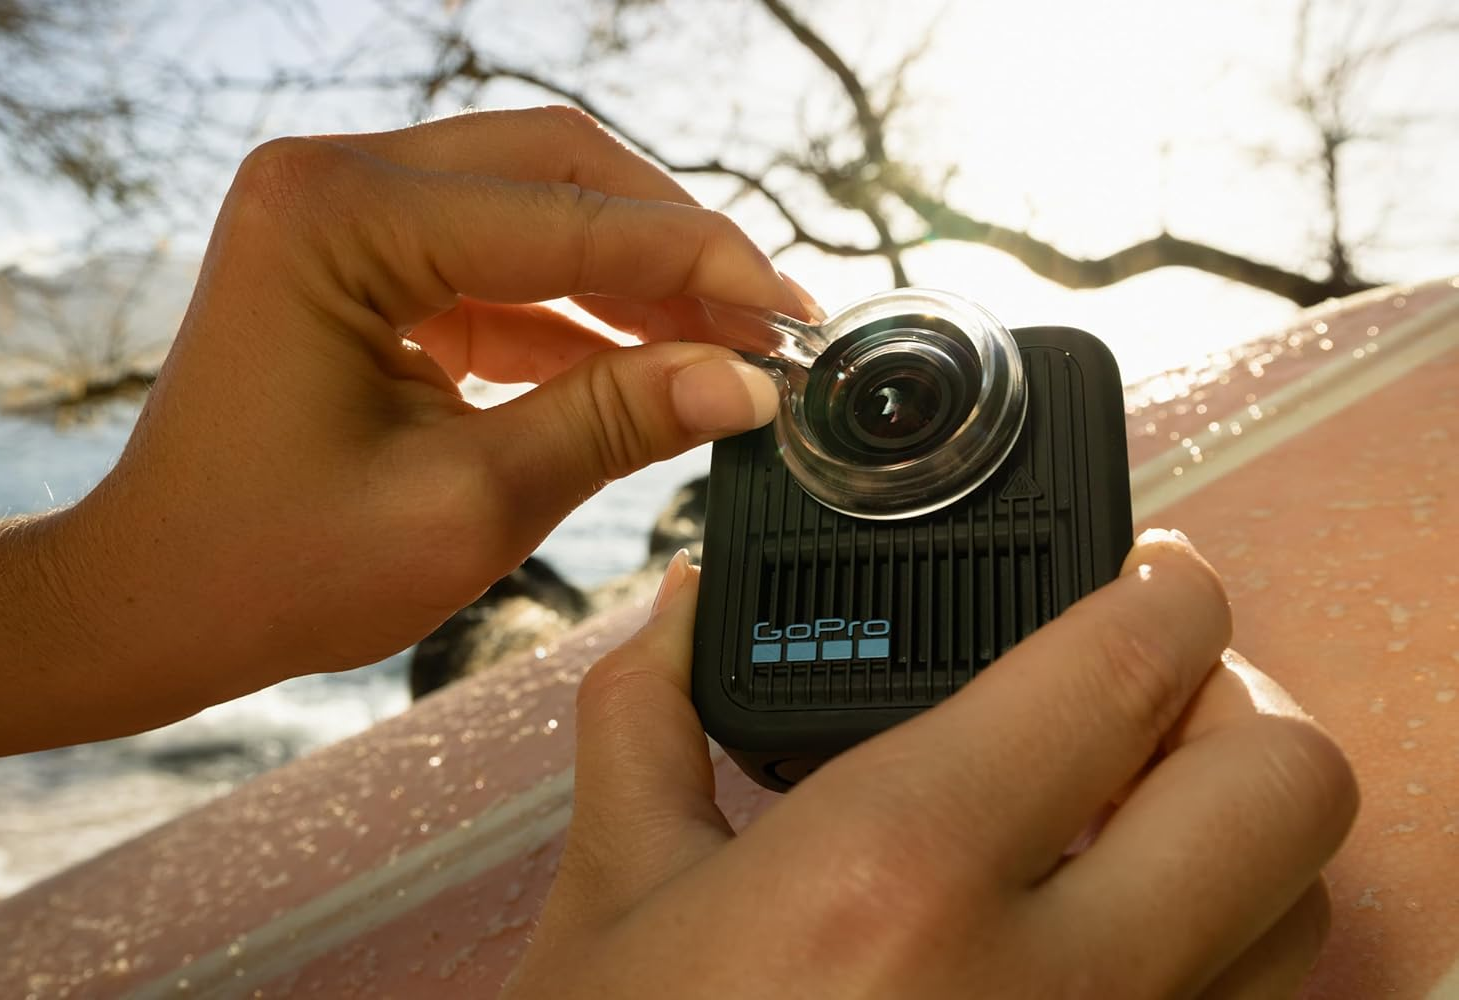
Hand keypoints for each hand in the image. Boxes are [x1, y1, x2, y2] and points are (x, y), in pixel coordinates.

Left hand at [0, 106, 808, 756]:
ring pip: (538, 205)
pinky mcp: (364, 260)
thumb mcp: (469, 503)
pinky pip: (501, 259)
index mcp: (337, 217)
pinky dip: (578, 308)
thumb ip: (614, 423)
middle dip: (674, 245)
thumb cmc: (276, 568)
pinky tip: (649, 358)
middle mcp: (333, 181)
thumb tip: (743, 383)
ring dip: (633, 273)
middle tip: (766, 320)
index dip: (698, 264)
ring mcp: (343, 213)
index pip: (567, 218)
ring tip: (724, 342)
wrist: (157, 601)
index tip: (791, 315)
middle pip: (559, 170)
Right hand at [505, 531, 1358, 998]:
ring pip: (1298, 910)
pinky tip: (1093, 930)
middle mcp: (1049, 987)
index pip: (1128, 668)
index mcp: (900, 876)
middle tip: (1143, 695)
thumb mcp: (611, 909)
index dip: (1163, 587)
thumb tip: (681, 608)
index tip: (1147, 575)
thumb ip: (648, 724)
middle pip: (1284, 783)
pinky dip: (1209, 943)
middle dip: (1234, 701)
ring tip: (1125, 813)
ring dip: (1232, 831)